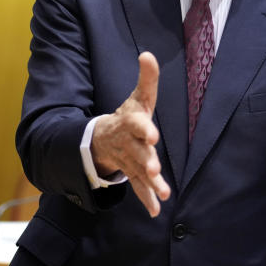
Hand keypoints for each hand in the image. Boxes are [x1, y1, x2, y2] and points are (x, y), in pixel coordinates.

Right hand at [91, 52, 170, 216]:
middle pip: (138, 153)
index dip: (144, 129)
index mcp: (132, 123)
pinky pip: (139, 189)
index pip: (137, 124)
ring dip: (150, 184)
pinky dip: (147, 199)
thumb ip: (147, 79)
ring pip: (139, 173)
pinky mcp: (133, 174)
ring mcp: (130, 161)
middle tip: (153, 169)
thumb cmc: (128, 116)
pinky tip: (157, 210)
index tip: (153, 134)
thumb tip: (148, 54)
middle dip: (146, 161)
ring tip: (163, 193)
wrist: (103, 139)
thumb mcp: (137, 97)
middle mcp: (130, 144)